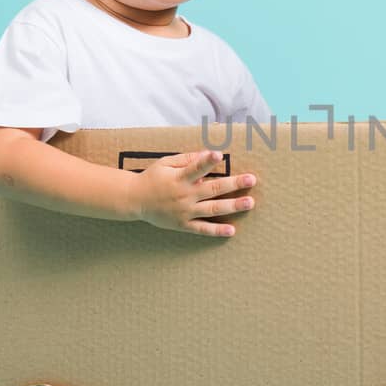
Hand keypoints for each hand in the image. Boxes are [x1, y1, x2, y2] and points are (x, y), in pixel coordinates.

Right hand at [128, 150, 256, 236]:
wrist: (134, 200)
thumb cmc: (153, 177)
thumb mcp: (166, 163)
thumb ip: (186, 159)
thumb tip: (207, 155)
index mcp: (179, 178)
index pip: (195, 168)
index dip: (206, 161)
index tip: (218, 155)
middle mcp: (184, 195)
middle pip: (212, 189)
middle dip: (233, 184)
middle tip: (251, 179)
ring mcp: (184, 212)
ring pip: (212, 209)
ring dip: (232, 206)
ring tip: (250, 202)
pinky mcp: (183, 224)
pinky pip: (202, 229)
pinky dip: (216, 230)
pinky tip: (232, 230)